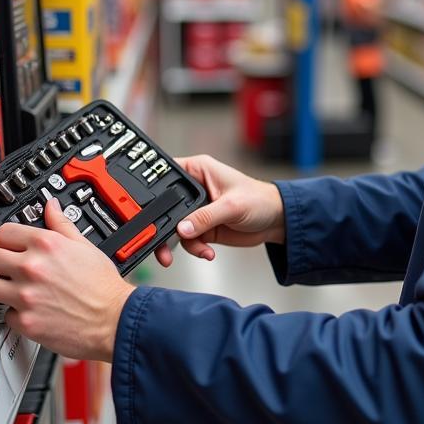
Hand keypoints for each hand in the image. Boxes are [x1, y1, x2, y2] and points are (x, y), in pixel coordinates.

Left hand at [0, 199, 133, 361]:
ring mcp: (25, 296)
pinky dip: (14, 313)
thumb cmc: (103, 286)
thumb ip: (61, 225)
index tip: (9, 245)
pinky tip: (28, 309)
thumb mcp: (84, 245)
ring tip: (4, 287)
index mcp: (46, 245)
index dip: (6, 238)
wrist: (114, 319)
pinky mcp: (25, 322)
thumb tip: (51, 207)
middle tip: (1, 265)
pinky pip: (4, 314)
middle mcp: (32, 268)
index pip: (3, 232)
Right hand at [154, 154, 284, 267]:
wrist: (275, 221)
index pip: (166, 176)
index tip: (148, 210)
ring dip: (183, 243)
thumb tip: (181, 229)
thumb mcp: (231, 206)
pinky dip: (195, 249)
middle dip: (164, 227)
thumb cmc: (259, 199)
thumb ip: (205, 217)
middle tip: (162, 244)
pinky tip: (208, 252)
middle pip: (166, 207)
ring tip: (199, 250)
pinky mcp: (202, 227)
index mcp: (197, 171)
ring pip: (174, 228)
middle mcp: (193, 190)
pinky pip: (188, 240)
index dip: (154, 192)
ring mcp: (197, 210)